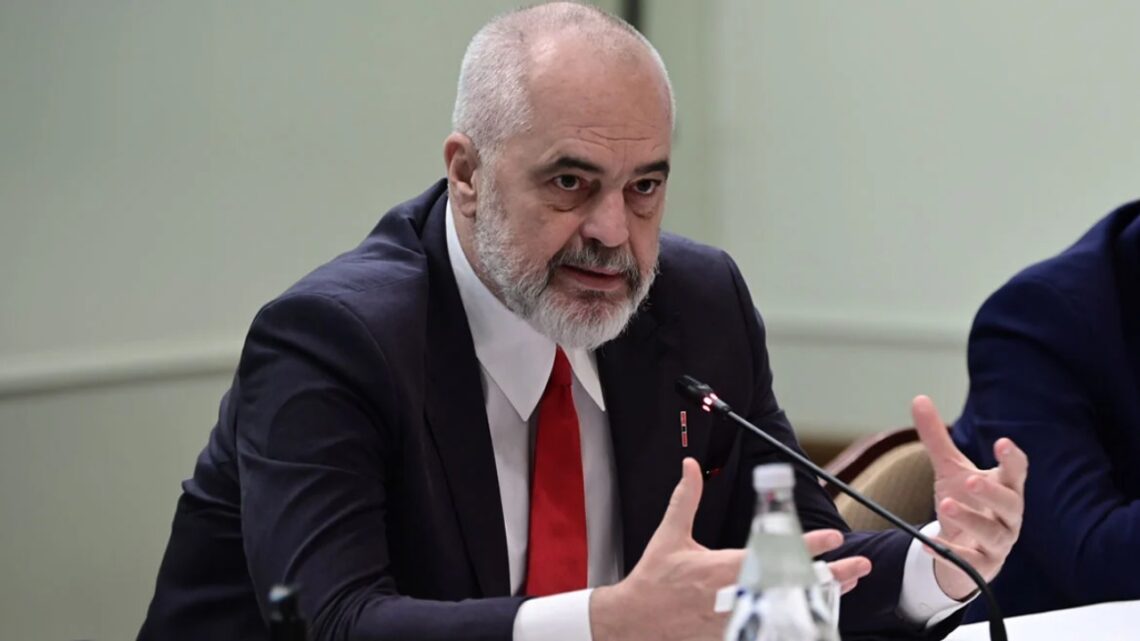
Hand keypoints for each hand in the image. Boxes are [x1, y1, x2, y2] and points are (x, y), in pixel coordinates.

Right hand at [590, 458, 870, 640]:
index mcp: (723, 568)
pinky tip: (816, 612)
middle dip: (829, 575)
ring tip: (847, 585)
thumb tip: (690, 465)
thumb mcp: (670, 535)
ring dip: (820, 596)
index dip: (806, 545)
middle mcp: (736, 595)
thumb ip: (685, 498)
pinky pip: (771, 627)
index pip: (774, 553)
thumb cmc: (654, 579)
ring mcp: (737, 619)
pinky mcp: (732, 634)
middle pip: (792, 585)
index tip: (832, 540)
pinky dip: (796, 619)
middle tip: (857, 566)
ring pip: (789, 607)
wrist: (636, 621)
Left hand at [912, 395, 1027, 599]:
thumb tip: (919, 399)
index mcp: (1006, 488)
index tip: (1002, 443)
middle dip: (991, 492)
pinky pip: (970, 562)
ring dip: (970, 520)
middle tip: (970, 479)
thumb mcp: (949, 469)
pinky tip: (930, 545)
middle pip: (1009, 504)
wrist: (965, 547)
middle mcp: (1009, 516)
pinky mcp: (983, 565)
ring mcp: (999, 542)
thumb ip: (936, 438)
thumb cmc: (965, 501)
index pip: (1017, 472)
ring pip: (992, 533)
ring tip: (945, 505)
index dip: (1012, 459)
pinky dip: (951, 554)